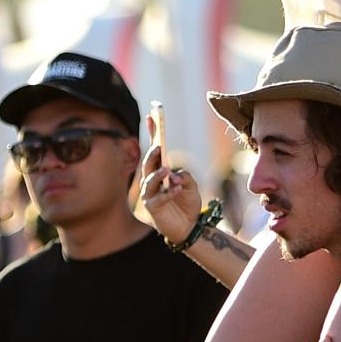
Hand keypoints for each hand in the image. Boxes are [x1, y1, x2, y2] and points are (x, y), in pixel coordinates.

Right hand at [138, 114, 203, 244]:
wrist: (190, 226)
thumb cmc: (188, 204)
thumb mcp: (192, 186)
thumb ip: (185, 177)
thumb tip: (173, 175)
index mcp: (162, 171)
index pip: (155, 150)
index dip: (153, 132)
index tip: (152, 115)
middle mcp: (153, 180)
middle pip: (148, 163)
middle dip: (152, 153)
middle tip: (158, 145)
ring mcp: (151, 194)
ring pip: (149, 179)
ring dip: (157, 173)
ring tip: (166, 170)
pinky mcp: (152, 207)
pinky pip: (156, 197)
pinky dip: (166, 191)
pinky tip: (174, 188)